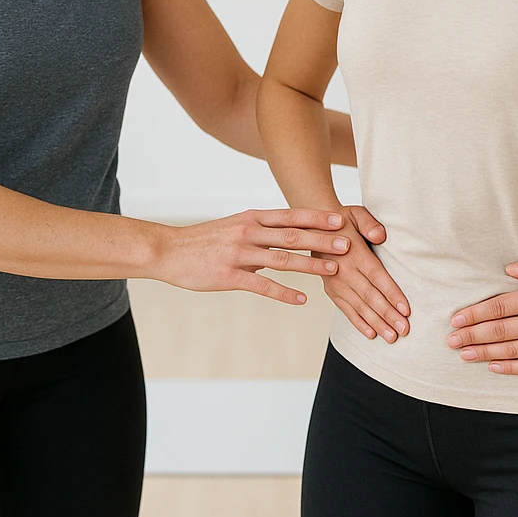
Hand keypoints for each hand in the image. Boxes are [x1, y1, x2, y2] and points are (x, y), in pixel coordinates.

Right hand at [156, 208, 352, 304]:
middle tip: (348, 243)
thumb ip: (261, 232)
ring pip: (281, 259)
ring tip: (333, 270)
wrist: (169, 251)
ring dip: (309, 264)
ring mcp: (238, 254)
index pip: (290, 216)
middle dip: (321, 239)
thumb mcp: (235, 227)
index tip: (341, 218)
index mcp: (251, 218)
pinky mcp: (229, 276)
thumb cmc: (205, 240)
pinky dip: (284, 293)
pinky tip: (301, 300)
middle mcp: (248, 232)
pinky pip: (261, 285)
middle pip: (291, 235)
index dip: (316, 217)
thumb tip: (288, 236)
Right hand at [318, 206, 410, 342]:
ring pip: (359, 307)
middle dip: (388, 315)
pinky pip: (346, 310)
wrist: (313, 227)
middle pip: (370, 297)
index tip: (405, 309)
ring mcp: (335, 283)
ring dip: (376, 323)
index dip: (391, 294)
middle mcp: (343, 271)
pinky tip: (371, 334)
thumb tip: (381, 236)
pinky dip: (359, 323)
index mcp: (354, 253)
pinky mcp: (331, 291)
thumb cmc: (341, 221)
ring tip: (392, 337)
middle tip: (404, 330)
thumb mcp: (356, 213)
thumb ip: (369, 223)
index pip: (376, 277)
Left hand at [445, 249, 517, 373]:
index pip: (500, 307)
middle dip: (472, 336)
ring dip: (485, 353)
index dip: (475, 314)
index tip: (456, 319)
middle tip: (451, 341)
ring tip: (465, 355)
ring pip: (513, 351)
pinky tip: (494, 366)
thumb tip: (507, 271)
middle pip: (501, 331)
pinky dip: (512, 367)